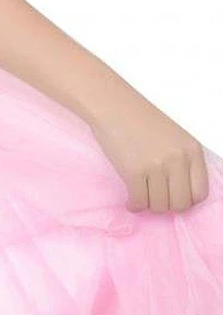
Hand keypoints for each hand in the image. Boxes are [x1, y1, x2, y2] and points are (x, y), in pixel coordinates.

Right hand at [88, 92, 209, 212]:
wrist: (114, 107)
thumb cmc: (141, 120)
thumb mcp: (175, 137)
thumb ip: (182, 162)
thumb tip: (179, 195)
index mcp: (192, 150)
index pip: (200, 193)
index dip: (187, 201)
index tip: (174, 198)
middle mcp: (178, 159)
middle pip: (180, 204)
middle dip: (167, 207)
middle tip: (155, 199)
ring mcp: (156, 166)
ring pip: (159, 206)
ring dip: (149, 205)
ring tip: (141, 197)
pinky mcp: (134, 172)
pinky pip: (139, 202)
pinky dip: (134, 206)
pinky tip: (130, 201)